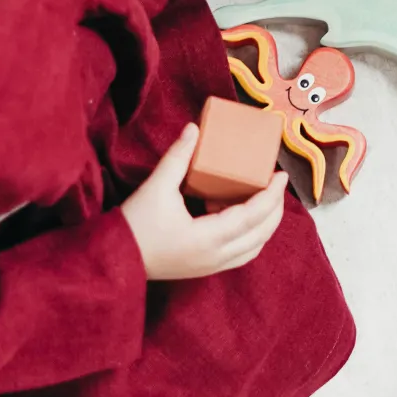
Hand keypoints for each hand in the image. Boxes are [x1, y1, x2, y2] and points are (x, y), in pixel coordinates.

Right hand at [119, 124, 287, 280]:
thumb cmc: (134, 225)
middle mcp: (215, 256)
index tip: (281, 175)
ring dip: (264, 223)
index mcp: (208, 238)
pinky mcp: (204, 268)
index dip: (272, 195)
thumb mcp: (156, 187)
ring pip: (253, 247)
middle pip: (261, 233)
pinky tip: (236, 214)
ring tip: (260, 196)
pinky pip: (240, 254)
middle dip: (275, 208)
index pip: (252, 215)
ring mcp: (211, 266)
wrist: (114, 259)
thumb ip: (177, 158)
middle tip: (277, 184)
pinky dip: (249, 235)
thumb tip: (194, 129)